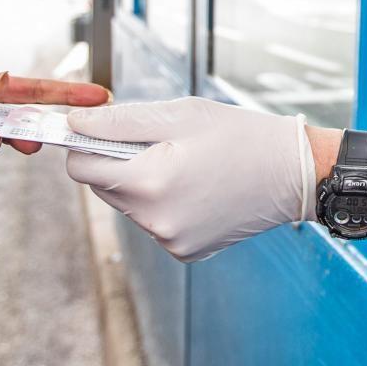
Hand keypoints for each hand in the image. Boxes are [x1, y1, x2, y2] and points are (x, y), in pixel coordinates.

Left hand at [64, 98, 316, 261]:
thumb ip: (118, 121)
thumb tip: (73, 123)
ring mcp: (169, 241)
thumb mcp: (179, 114)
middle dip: (118, 161)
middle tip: (159, 142)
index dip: (86, 143)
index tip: (103, 129)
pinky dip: (164, 204)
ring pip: (128, 206)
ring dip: (142, 183)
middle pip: (103, 187)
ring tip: (185, 164)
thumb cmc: (239, 135)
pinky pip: (154, 223)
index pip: (80, 167)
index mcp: (148, 182)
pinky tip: (196, 187)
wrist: (292, 174)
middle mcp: (154, 221)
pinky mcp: (185, 250)